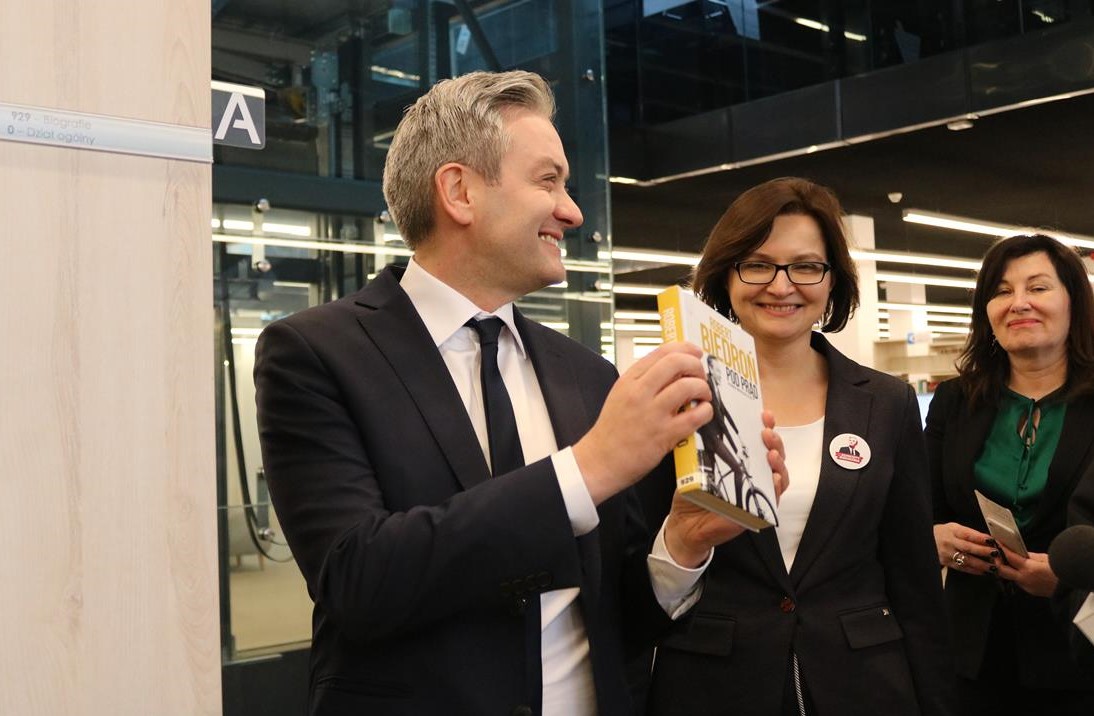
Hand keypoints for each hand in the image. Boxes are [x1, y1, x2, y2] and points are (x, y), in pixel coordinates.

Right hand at [573, 342, 711, 504]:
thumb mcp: (620, 394)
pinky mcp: (664, 435)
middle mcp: (640, 393)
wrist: (600, 460)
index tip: (695, 352)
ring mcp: (652, 413)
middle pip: (677, 363)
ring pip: (688, 386)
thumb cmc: (612, 430)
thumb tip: (673, 369)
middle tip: (700, 376)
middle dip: (696, 366)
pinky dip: (705, 411)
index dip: (685, 348)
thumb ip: (643, 380)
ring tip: (703, 396)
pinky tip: (703, 412)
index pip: (662, 352)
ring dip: (703, 388)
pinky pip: (695, 416)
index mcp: (629, 380)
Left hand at [663, 410, 788, 567]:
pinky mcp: (756, 511)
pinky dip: (776, 487)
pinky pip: (773, 498)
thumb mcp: (698, 465)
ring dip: (779, 462)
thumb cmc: (693, 493)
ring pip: (779, 475)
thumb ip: (705, 447)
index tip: (765, 415)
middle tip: (767, 432)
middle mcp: (753, 476)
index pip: (760, 442)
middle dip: (775, 441)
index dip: (766, 427)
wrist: (685, 523)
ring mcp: (756, 492)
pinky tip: (773, 477)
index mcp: (741, 462)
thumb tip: (704, 420)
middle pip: (774, 455)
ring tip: (770, 453)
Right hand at [933, 522, 998, 575]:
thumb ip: (969, 533)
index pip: (967, 534)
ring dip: (981, 564)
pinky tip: (984, 572)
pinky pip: (962, 568)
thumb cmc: (944, 533)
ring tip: (993, 567)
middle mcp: (949, 542)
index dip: (980, 538)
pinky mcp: (947, 563)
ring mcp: (947, 554)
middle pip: (968, 548)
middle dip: (983, 551)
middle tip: (996, 554)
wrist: (925, 540)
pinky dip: (974, 571)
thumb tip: (988, 540)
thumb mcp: (954, 528)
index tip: (992, 541)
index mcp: (952, 531)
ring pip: (966, 560)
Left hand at [996, 548, 1057, 596]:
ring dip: (1005, 569)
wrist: (1070, 587)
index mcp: (1029, 568)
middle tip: (994, 553)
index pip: (1009, 557)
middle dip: (996, 561)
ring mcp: (1026, 586)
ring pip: (1009, 577)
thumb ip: (1029, 556)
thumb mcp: (1044, 558)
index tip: (996, 543)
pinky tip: (1018, 570)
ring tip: (1004, 560)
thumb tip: (1019, 552)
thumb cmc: (1060, 570)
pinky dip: (1016, 575)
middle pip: (1001, 570)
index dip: (1001, 549)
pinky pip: (1018, 582)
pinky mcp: (1030, 591)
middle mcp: (1024, 579)